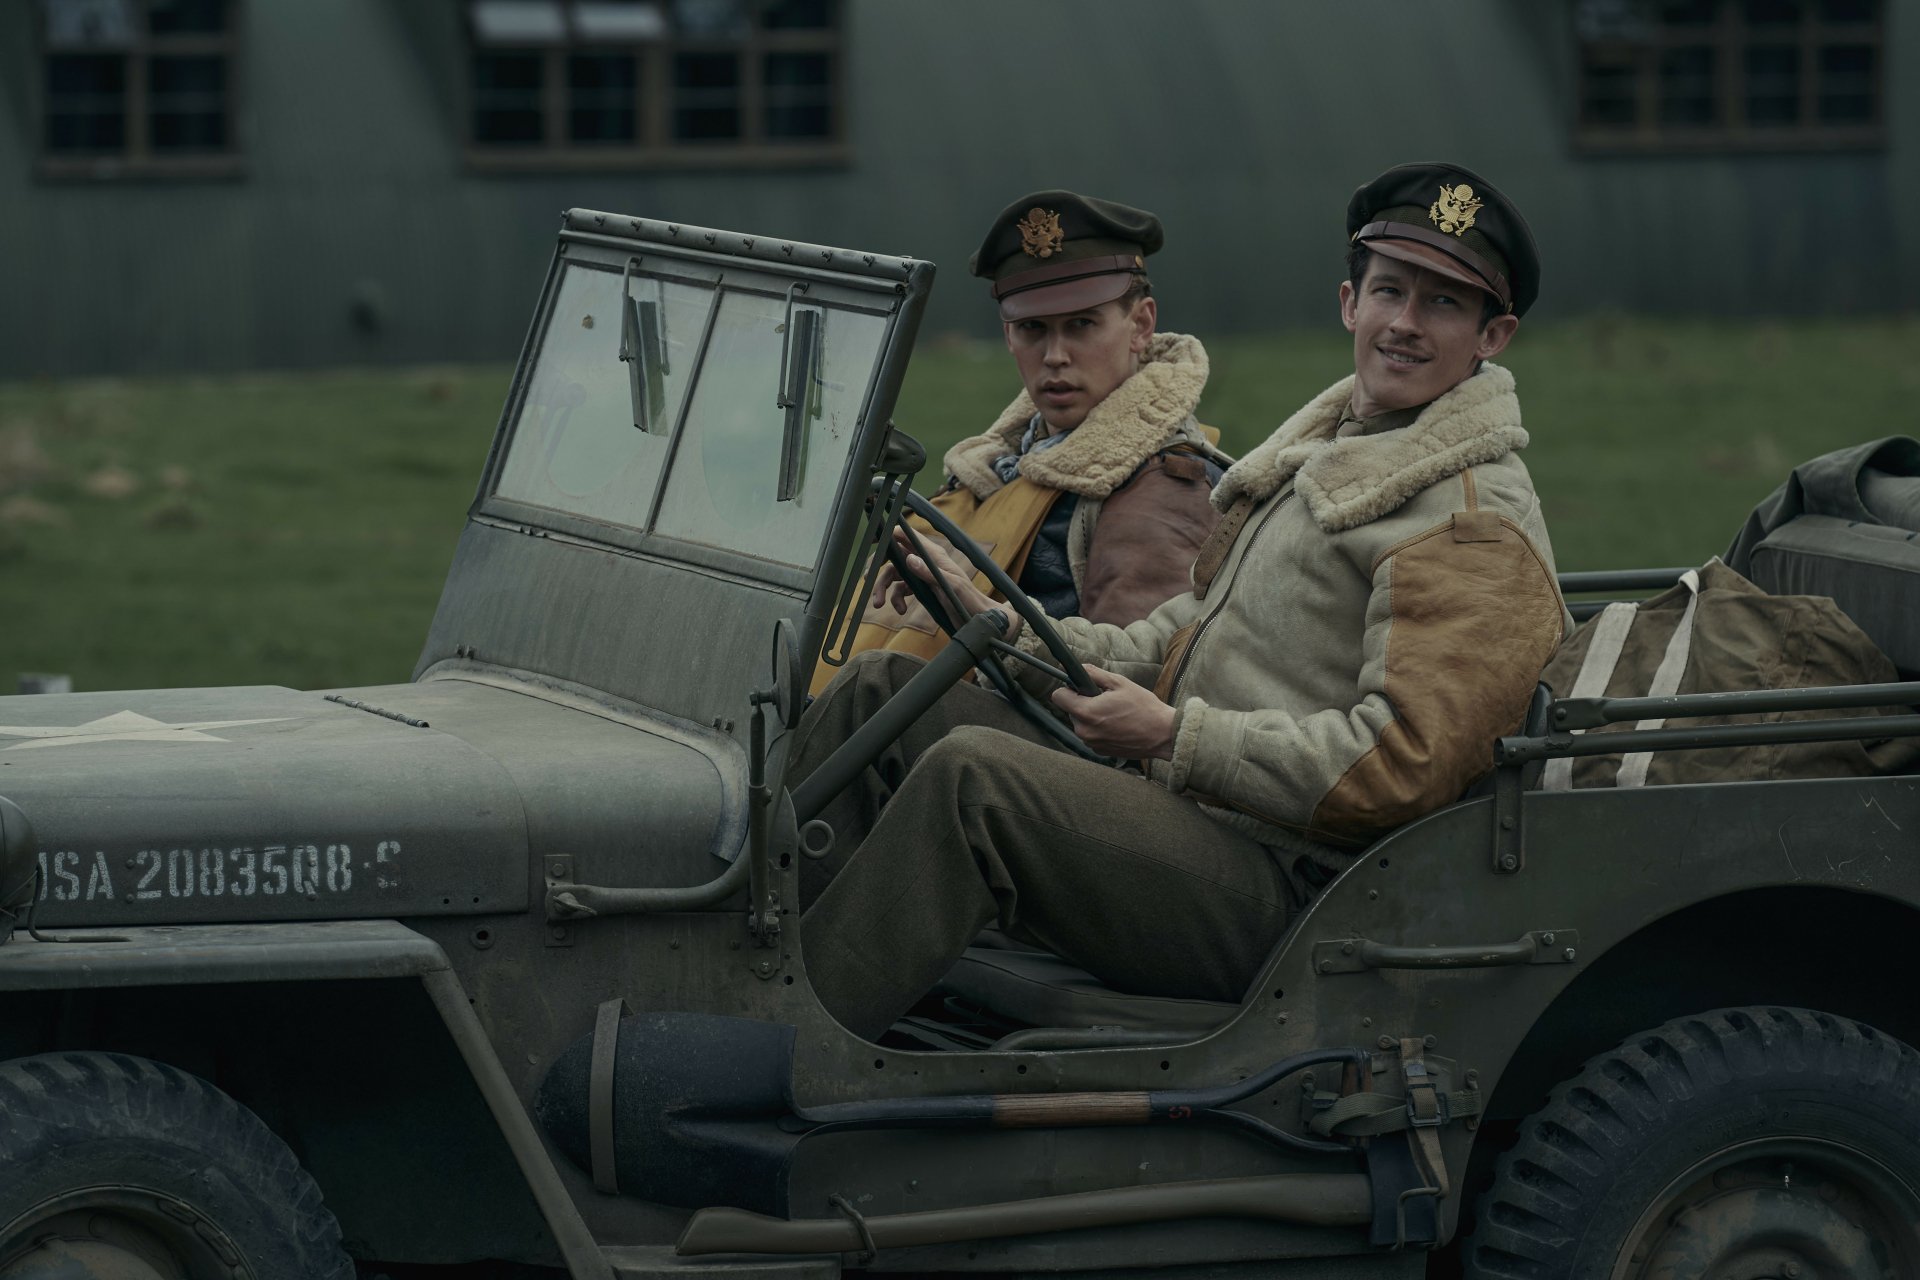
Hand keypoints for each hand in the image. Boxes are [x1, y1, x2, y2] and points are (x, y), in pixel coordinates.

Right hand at [871, 530, 1024, 643]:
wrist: (979, 621)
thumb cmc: (969, 601)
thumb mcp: (950, 587)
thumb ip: (929, 573)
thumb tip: (908, 559)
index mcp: (934, 555)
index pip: (907, 536)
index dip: (889, 535)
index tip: (873, 540)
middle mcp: (926, 562)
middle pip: (894, 556)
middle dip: (878, 568)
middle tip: (866, 579)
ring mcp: (922, 576)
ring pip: (894, 575)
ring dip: (883, 589)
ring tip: (879, 605)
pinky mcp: (922, 590)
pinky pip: (901, 591)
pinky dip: (897, 600)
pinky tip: (900, 611)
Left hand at [1050, 666, 1176, 760]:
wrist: (1162, 735)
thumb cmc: (1144, 708)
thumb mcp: (1119, 683)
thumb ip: (1094, 674)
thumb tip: (1078, 668)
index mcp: (1086, 713)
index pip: (1058, 697)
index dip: (1068, 688)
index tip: (1081, 688)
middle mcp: (1084, 732)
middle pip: (1070, 710)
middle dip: (1083, 703)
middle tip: (1106, 700)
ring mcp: (1092, 744)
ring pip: (1081, 723)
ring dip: (1091, 716)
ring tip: (1115, 713)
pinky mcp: (1099, 751)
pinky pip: (1091, 735)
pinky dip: (1099, 729)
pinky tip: (1117, 725)